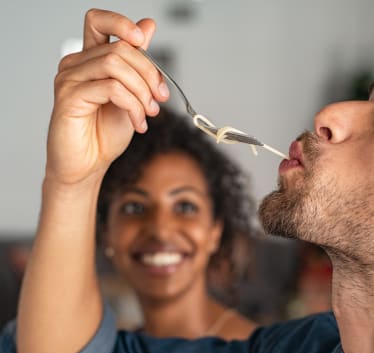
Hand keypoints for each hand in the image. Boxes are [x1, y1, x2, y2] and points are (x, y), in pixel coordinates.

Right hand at [46, 9, 169, 184]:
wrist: (88, 166)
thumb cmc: (104, 135)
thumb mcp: (131, 96)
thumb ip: (137, 64)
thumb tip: (148, 26)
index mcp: (90, 60)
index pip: (99, 21)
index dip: (122, 23)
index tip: (143, 41)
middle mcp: (76, 65)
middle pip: (119, 47)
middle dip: (149, 73)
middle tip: (160, 99)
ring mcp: (69, 80)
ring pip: (115, 65)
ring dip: (142, 91)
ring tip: (149, 113)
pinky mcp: (69, 98)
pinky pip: (111, 88)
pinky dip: (133, 106)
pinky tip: (138, 123)